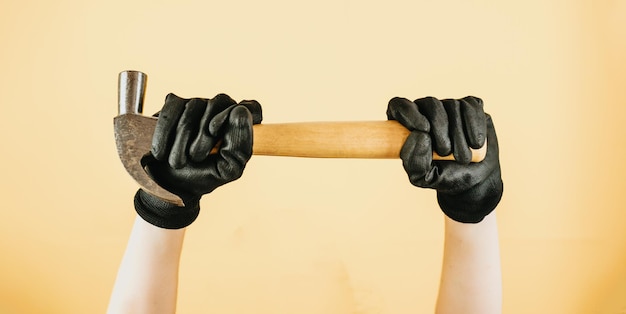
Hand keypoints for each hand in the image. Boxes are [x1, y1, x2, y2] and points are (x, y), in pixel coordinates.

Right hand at [134, 93, 262, 228]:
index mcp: (239, 126)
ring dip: (183, 137)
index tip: (219, 133)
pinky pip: (173, 107)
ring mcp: (199, 104)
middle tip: (195, 157)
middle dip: (205, 133)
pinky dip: (165, 131)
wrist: (169, 184)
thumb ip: (241, 146)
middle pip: (220, 102)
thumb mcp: (226, 170)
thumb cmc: (202, 176)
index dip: (240, 115)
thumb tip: (240, 111)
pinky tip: (161, 151)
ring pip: (195, 106)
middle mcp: (222, 110)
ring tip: (177, 161)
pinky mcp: (175, 103)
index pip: (252, 107)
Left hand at [387, 96, 502, 222]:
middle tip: (445, 152)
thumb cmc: (445, 175)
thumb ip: (415, 162)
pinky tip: (476, 144)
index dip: (408, 112)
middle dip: (440, 129)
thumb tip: (419, 134)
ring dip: (459, 134)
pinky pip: (471, 106)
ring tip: (463, 157)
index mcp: (407, 124)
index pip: (398, 105)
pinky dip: (474, 126)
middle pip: (429, 104)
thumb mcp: (425, 177)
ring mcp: (448, 105)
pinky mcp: (470, 105)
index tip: (423, 129)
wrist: (475, 177)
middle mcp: (426, 110)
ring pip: (452, 105)